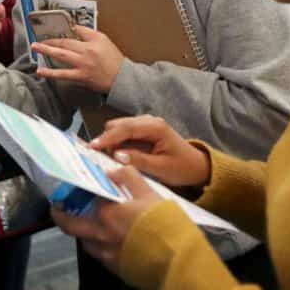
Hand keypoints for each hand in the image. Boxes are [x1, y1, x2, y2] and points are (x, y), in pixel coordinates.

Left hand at [31, 26, 123, 92]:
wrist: (122, 78)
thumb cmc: (114, 60)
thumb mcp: (105, 41)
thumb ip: (90, 34)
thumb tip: (76, 29)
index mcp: (94, 40)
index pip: (78, 30)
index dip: (69, 29)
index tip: (60, 29)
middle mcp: (87, 51)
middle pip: (65, 42)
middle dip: (51, 39)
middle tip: (38, 38)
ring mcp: (83, 64)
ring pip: (61, 55)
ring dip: (46, 50)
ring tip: (35, 48)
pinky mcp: (81, 76)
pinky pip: (63, 74)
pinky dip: (50, 73)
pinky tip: (41, 72)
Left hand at [51, 166, 162, 274]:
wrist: (178, 260)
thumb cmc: (164, 222)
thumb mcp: (149, 193)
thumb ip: (129, 177)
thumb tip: (111, 169)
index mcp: (106, 214)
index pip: (79, 201)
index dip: (72, 194)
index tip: (65, 189)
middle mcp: (100, 235)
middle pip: (69, 225)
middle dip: (60, 215)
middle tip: (59, 208)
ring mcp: (106, 254)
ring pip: (84, 241)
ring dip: (82, 231)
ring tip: (88, 222)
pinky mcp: (115, 268)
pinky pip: (99, 255)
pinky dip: (98, 245)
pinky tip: (108, 239)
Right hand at [89, 115, 210, 188]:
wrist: (196, 167)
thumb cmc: (183, 167)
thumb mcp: (161, 168)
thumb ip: (139, 160)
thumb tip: (117, 155)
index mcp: (156, 127)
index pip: (125, 128)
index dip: (107, 137)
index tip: (93, 146)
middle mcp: (149, 121)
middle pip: (118, 124)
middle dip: (107, 139)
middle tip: (99, 157)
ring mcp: (145, 124)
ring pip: (118, 128)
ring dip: (111, 142)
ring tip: (108, 159)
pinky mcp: (142, 131)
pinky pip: (123, 134)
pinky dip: (116, 143)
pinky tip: (115, 155)